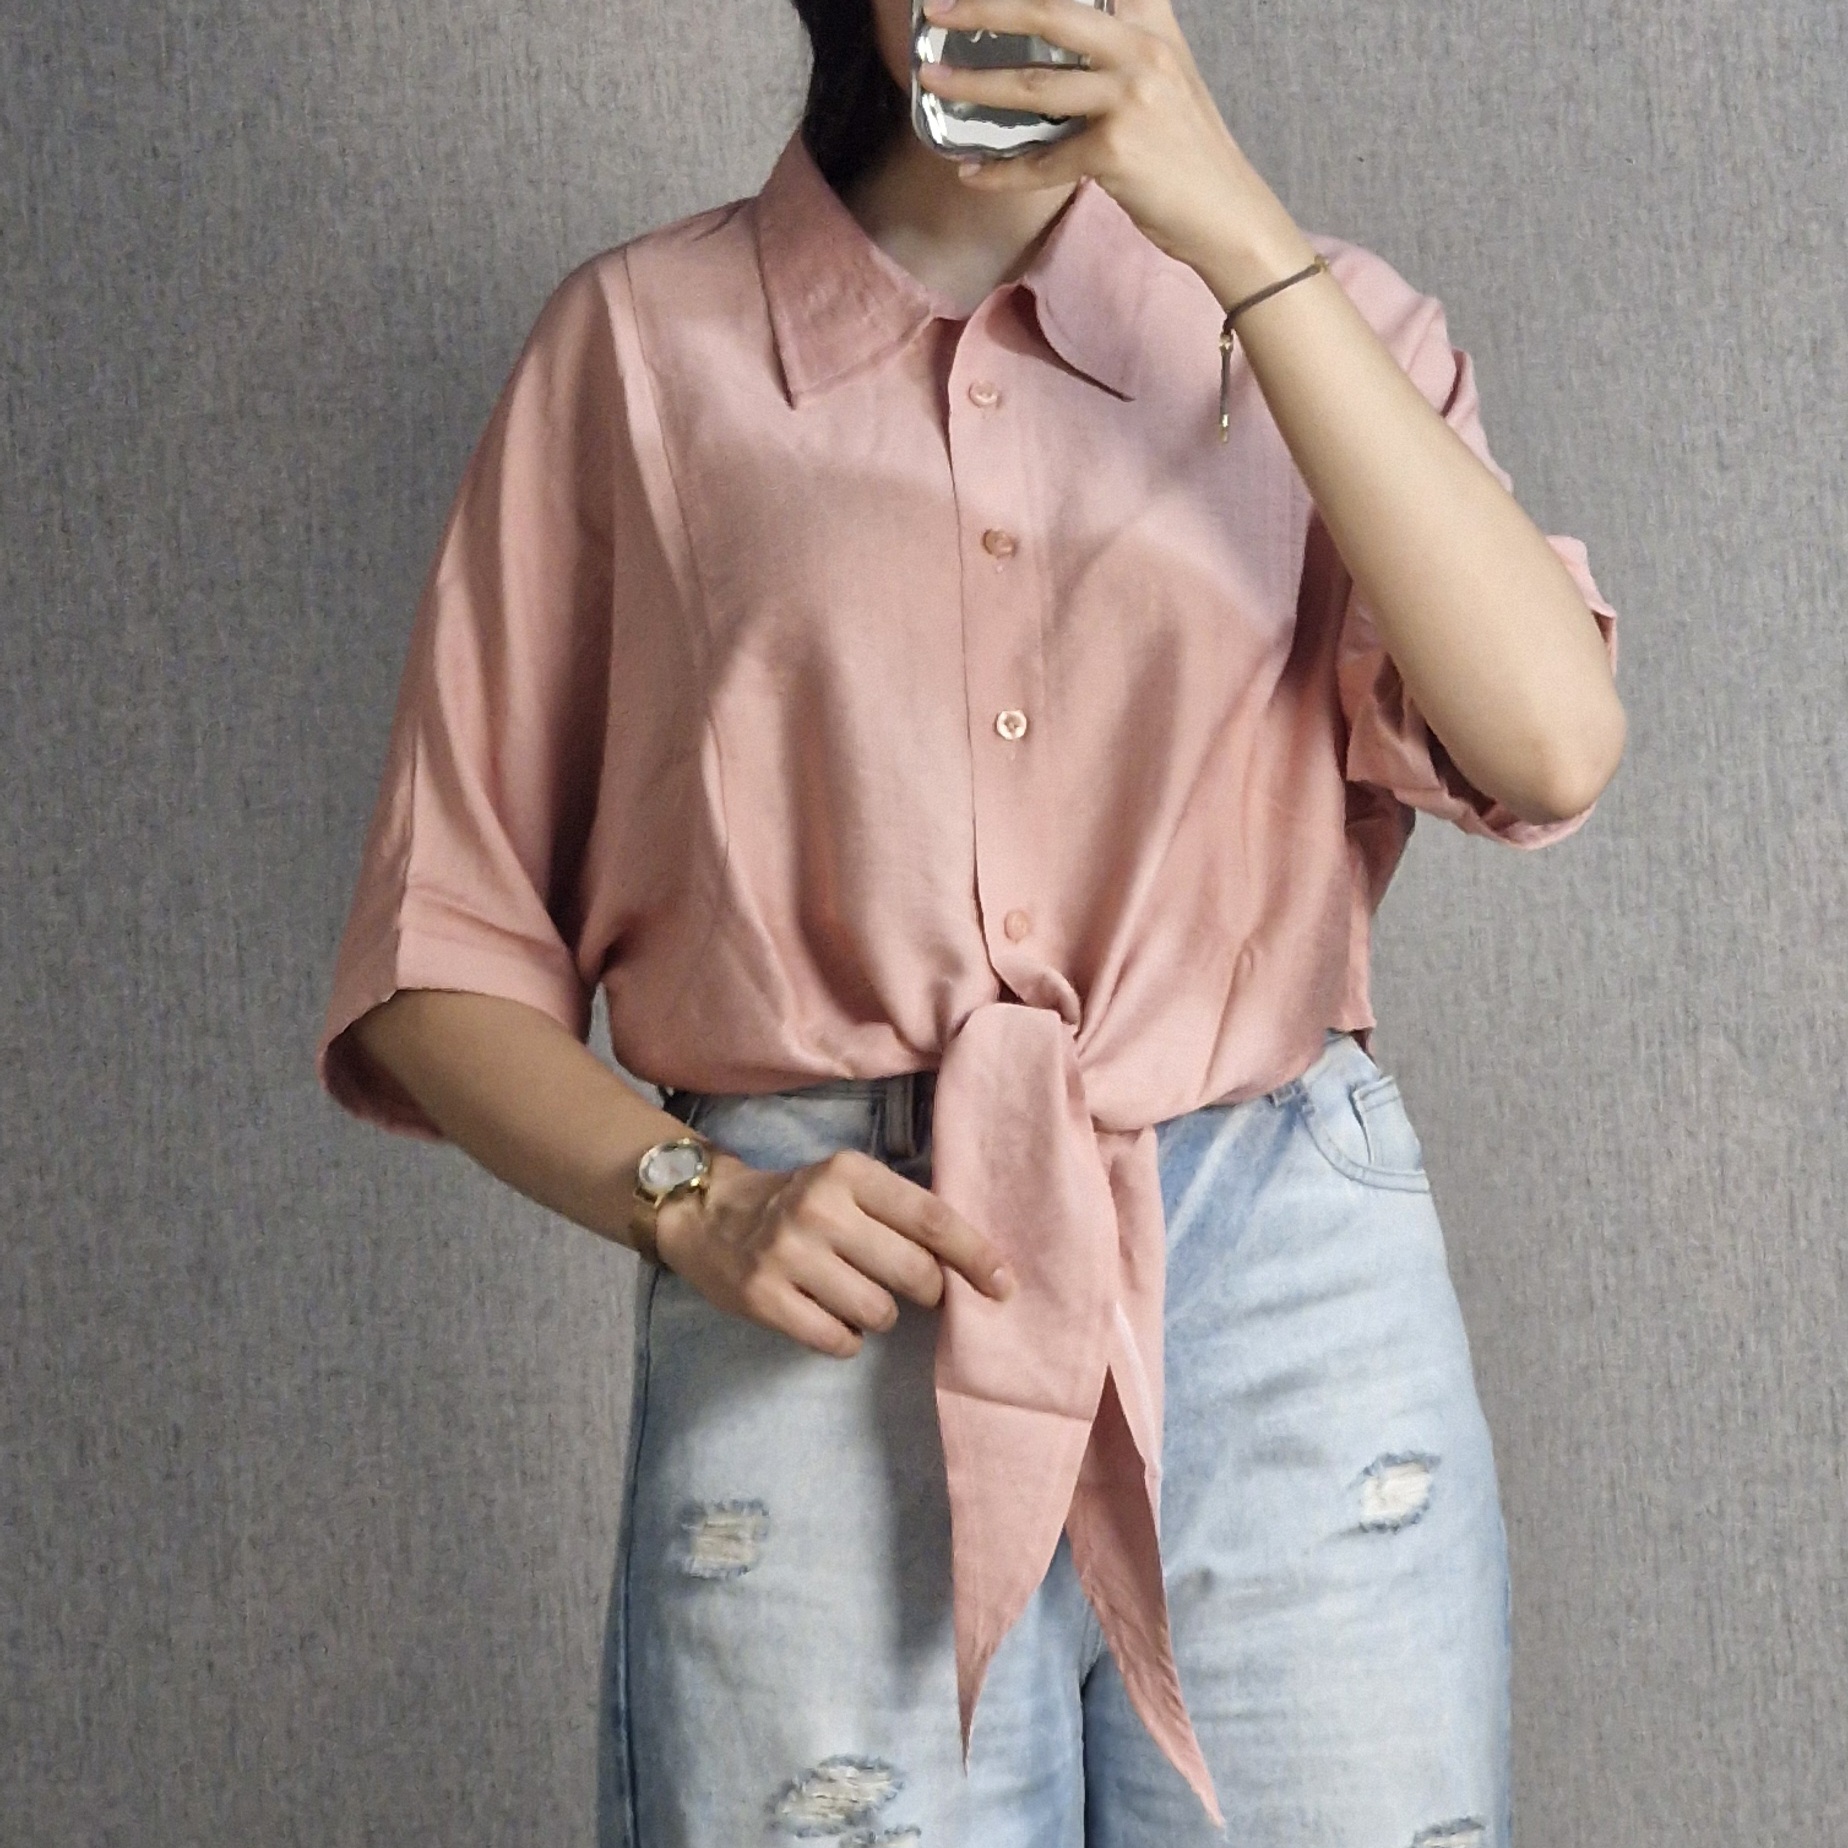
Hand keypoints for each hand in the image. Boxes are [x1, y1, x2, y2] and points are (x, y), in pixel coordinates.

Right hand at [653, 1147, 1017, 1358]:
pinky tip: (829, 1315)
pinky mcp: (764, 1299)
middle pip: (913, 1272)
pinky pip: (839, 1340)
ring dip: (880, 1315)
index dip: (974, 1255)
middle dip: (929, 1292)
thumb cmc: (801, 1203)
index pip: (930, 1218)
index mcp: (849, 1173)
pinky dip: (846, 1338)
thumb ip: (903, 1213)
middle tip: (917, 1289)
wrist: (710, 1217)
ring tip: (855, 1294)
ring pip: (879, 1312)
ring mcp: (788, 1255)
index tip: (1004, 1285)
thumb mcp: (848, 1185)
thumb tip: (977, 1266)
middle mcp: (819, 1210)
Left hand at [916, 0, 1315, 301]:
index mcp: (1153, 25)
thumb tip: (1058, 50)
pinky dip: (1003, 171)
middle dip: (987, 8)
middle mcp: (1143, 50)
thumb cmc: (1188, 154)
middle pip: (1050, 11)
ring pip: (1033, 86)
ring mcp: (1130, 98)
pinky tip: (973, 173)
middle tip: (939, 10)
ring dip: (974, 85)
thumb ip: (1122, 51)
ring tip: (933, 80)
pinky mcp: (1116, 150)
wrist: (1228, 214)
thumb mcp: (1166, 80)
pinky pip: (1043, 161)